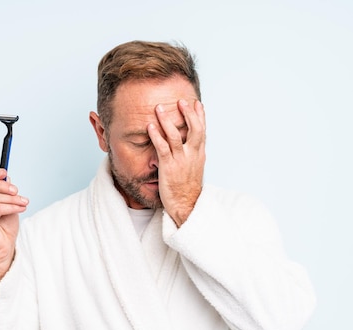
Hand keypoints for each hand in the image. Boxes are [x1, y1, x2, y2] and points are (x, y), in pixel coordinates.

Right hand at [0, 168, 28, 296]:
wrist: (3, 248)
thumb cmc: (5, 227)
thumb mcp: (9, 205)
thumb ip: (7, 193)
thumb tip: (8, 178)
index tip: (5, 172)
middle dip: (3, 186)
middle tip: (17, 190)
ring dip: (11, 199)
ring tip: (24, 202)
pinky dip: (10, 207)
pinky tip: (21, 208)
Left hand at [148, 99, 205, 226]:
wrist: (187, 206)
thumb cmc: (188, 189)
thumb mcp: (194, 169)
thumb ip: (192, 156)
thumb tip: (189, 147)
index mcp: (199, 155)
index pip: (202, 131)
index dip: (200, 116)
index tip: (197, 103)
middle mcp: (192, 155)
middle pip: (194, 129)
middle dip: (188, 114)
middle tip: (181, 101)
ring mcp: (181, 160)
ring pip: (175, 135)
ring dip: (167, 120)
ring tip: (158, 108)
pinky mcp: (169, 167)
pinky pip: (162, 148)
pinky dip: (156, 136)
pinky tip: (150, 126)